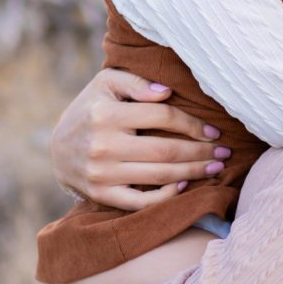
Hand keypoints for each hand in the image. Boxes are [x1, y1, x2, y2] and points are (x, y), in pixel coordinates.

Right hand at [50, 69, 229, 209]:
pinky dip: (167, 196)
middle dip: (200, 152)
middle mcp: (103, 145)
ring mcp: (102, 173)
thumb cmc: (91, 108)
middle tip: (224, 153)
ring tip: (214, 168)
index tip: (213, 130)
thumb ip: (135, 82)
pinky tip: (185, 185)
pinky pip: (141, 202)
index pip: (162, 117)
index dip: (192, 124)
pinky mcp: (102, 195)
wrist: (58, 148)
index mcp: (106, 114)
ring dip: (193, 172)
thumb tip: (166, 93)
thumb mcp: (106, 83)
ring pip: (159, 175)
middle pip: (166, 149)